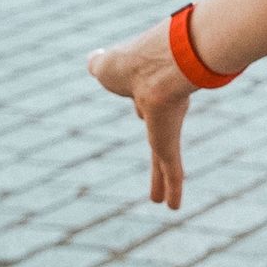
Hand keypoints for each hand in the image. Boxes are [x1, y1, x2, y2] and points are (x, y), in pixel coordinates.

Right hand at [88, 22, 194, 208]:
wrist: (154, 68)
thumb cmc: (131, 64)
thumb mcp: (107, 65)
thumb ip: (100, 64)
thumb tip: (93, 59)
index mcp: (147, 90)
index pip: (145, 105)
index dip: (143, 109)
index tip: (142, 112)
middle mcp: (162, 110)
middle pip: (157, 138)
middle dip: (157, 154)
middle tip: (161, 168)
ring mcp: (167, 129)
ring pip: (165, 161)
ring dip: (163, 182)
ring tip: (163, 202)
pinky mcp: (169, 144)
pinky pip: (172, 172)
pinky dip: (173, 189)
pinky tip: (173, 207)